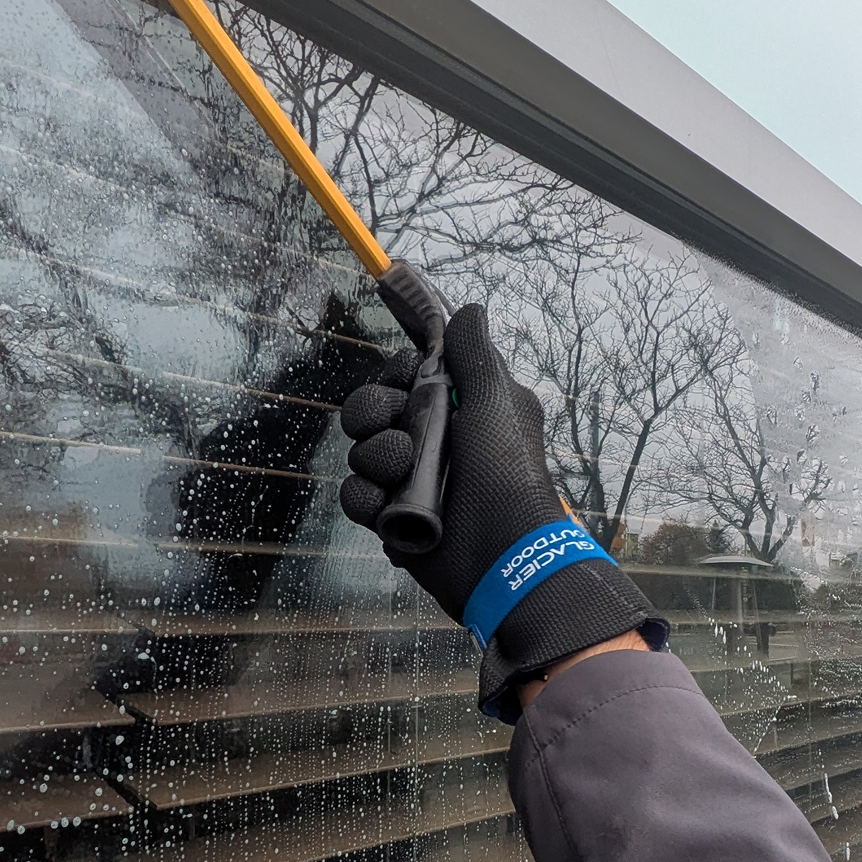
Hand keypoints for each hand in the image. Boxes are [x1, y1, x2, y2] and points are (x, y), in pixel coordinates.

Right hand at [338, 303, 661, 717]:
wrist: (502, 553)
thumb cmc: (506, 472)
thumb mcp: (496, 402)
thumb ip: (475, 354)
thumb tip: (468, 308)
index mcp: (456, 408)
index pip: (403, 375)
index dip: (397, 375)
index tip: (409, 380)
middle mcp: (429, 440)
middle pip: (370, 409)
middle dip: (373, 413)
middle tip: (395, 426)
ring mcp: (407, 480)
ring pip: (359, 451)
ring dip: (376, 459)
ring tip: (403, 476)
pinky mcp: (390, 518)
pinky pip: (355, 496)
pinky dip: (366, 500)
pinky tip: (385, 508)